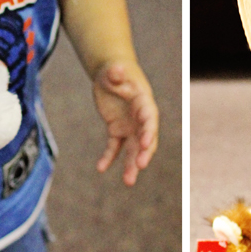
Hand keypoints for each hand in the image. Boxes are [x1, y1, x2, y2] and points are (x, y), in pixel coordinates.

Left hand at [92, 61, 157, 185]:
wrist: (111, 75)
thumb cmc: (114, 71)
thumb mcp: (113, 70)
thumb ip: (115, 72)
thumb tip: (117, 69)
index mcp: (143, 103)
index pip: (149, 120)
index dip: (149, 132)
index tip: (145, 144)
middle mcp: (140, 118)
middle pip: (145, 139)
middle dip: (143, 154)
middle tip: (139, 167)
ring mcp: (130, 127)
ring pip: (133, 149)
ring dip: (131, 165)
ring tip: (128, 182)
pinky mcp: (117, 131)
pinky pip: (114, 147)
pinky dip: (108, 158)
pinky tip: (101, 168)